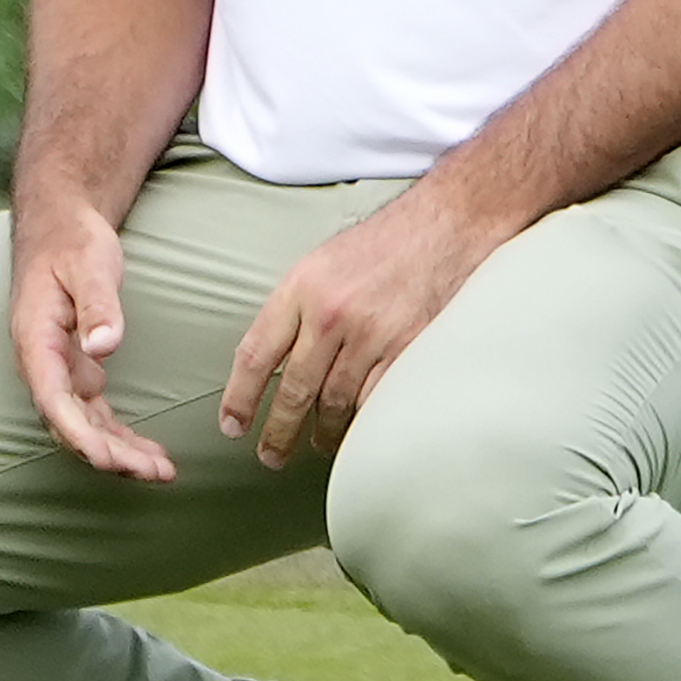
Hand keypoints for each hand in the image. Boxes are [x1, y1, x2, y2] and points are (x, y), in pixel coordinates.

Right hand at [10, 197, 173, 481]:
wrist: (60, 223)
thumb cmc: (72, 240)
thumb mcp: (88, 262)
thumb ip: (97, 304)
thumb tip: (103, 347)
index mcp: (35, 339)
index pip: (52, 399)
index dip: (79, 435)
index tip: (110, 459)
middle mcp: (41, 363)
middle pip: (70, 424)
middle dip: (111, 454)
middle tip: (155, 473)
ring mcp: (58, 370)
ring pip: (85, 425)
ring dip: (120, 452)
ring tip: (163, 472)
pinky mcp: (76, 369)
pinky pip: (95, 414)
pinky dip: (120, 436)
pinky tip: (150, 454)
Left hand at [219, 180, 507, 467]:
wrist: (448, 225)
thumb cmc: (385, 244)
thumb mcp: (323, 263)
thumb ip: (296, 309)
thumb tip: (273, 362)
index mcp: (301, 287)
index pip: (256, 354)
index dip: (239, 398)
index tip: (232, 426)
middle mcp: (331, 314)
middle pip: (293, 391)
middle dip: (278, 431)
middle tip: (271, 455)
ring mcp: (371, 335)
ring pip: (334, 403)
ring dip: (323, 433)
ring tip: (318, 444)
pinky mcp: (407, 351)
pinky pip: (374, 402)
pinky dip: (362, 423)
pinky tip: (357, 432)